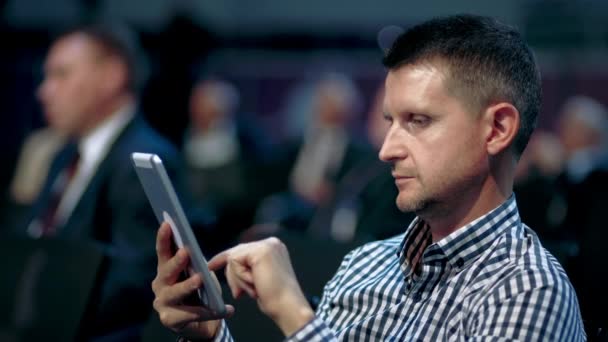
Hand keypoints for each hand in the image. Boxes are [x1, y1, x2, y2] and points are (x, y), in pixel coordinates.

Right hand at [151, 223, 233, 340]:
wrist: (202, 323)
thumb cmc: (201, 293)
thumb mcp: (201, 275)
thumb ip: (197, 265)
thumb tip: (199, 256)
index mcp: (166, 270)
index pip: (164, 251)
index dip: (164, 238)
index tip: (168, 223)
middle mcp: (160, 284)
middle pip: (167, 271)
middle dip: (176, 261)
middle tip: (186, 252)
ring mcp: (162, 303)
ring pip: (175, 293)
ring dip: (187, 285)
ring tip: (200, 280)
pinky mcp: (169, 320)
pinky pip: (189, 314)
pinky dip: (206, 312)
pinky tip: (222, 309)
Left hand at [208, 237, 314, 335]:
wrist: (286, 306)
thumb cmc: (275, 298)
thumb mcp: (258, 277)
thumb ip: (247, 266)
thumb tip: (228, 263)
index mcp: (273, 247)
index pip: (243, 250)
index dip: (226, 259)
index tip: (210, 266)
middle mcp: (271, 243)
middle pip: (236, 253)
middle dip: (233, 275)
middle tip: (240, 293)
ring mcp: (266, 245)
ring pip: (234, 258)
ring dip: (238, 279)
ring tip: (253, 289)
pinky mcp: (260, 251)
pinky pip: (235, 262)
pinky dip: (240, 277)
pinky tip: (254, 284)